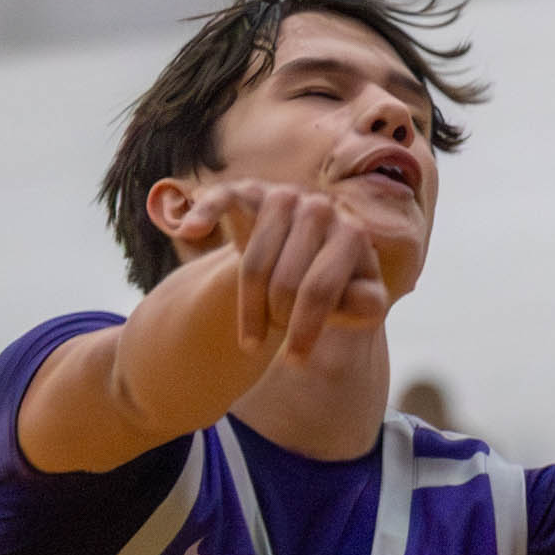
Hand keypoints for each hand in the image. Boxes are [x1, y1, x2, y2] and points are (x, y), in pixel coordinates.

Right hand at [183, 180, 391, 359]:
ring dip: (247, 306)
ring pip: (253, 262)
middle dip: (275, 319)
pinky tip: (190, 231)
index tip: (294, 363)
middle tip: (273, 337)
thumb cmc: (334, 283)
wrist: (307, 250)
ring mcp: (284, 196)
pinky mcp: (249, 192)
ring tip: (253, 331)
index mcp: (352, 235)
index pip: (320, 290)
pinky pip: (224, 198)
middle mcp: (321, 209)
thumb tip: (364, 302)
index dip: (304, 330)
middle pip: (283, 282)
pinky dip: (206, 212)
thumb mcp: (357, 301)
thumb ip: (364, 304)